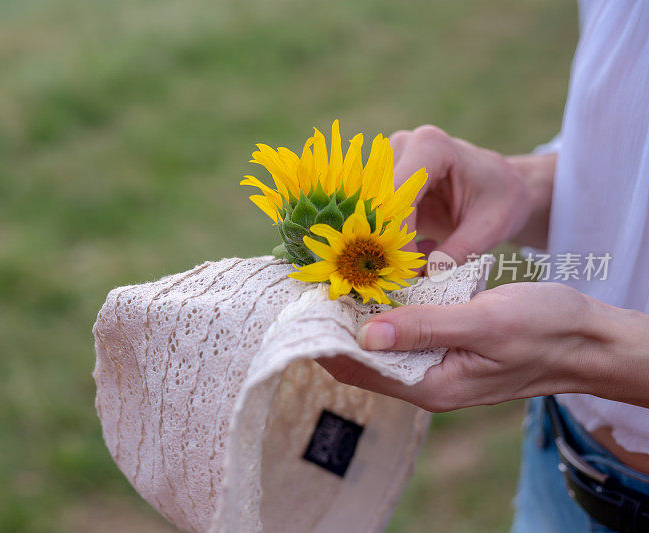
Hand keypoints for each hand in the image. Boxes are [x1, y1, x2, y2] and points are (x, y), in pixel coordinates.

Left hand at [319, 282, 648, 411]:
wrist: (589, 339)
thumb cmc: (547, 330)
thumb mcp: (484, 322)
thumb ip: (424, 328)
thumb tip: (365, 334)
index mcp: (429, 385)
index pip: (356, 369)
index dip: (324, 339)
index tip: (302, 302)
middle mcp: (424, 381)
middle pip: (359, 358)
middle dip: (333, 324)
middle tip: (310, 280)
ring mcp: (432, 365)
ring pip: (377, 343)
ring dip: (356, 314)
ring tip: (330, 275)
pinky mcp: (442, 347)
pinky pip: (400, 332)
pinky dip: (383, 310)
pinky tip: (371, 281)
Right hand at [388, 125, 553, 261]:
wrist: (500, 187)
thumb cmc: (502, 198)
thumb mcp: (491, 227)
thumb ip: (459, 250)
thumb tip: (427, 273)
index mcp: (430, 146)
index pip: (396, 196)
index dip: (399, 236)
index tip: (413, 270)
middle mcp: (401, 148)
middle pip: (377, 205)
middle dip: (391, 245)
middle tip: (417, 273)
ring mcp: (387, 163)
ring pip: (370, 215)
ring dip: (392, 245)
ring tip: (430, 255)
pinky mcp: (381, 182)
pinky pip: (373, 220)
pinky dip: (394, 243)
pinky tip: (426, 247)